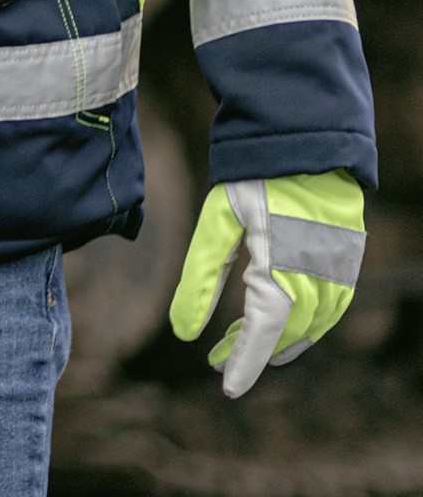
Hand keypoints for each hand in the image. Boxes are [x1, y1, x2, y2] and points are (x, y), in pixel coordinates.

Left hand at [169, 171, 363, 396]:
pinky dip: (306, 321)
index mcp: (282, 265)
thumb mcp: (215, 223)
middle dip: (251, 350)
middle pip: (287, 332)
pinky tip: (278, 320)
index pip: (263, 331)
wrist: (304, 141)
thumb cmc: (253, 179)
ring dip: (279, 339)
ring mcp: (339, 268)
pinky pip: (332, 305)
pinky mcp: (347, 258)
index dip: (245, 363)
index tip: (227, 390)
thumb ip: (199, 277)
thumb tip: (183, 333)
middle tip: (215, 360)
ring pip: (314, 324)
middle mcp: (318, 273)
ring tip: (238, 343)